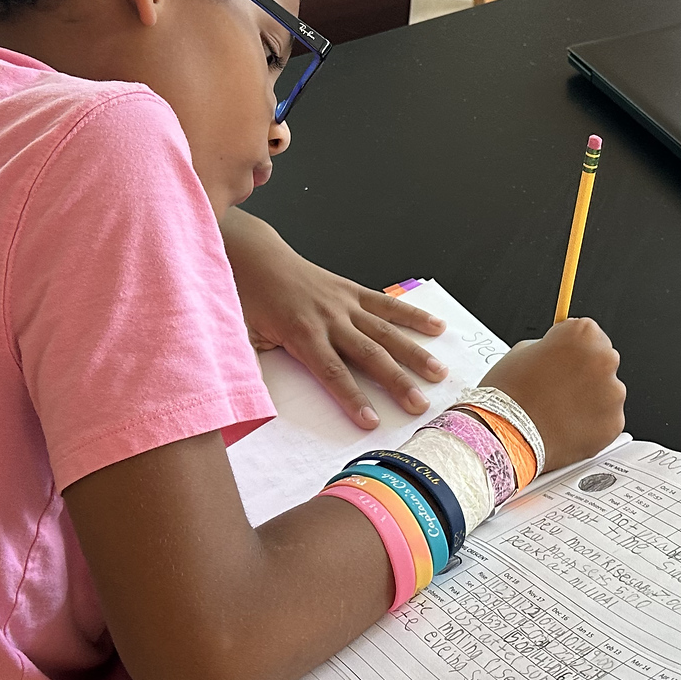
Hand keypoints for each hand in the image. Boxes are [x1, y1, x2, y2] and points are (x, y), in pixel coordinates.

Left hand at [219, 207, 447, 429]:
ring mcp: (344, 304)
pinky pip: (386, 305)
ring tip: (438, 373)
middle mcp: (330, 320)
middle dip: (396, 382)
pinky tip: (437, 327)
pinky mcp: (352, 291)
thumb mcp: (242, 337)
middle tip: (419, 405)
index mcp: (302, 334)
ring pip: (386, 331)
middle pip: (369, 355)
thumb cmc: (249, 299)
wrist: (255, 257)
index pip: (332, 373)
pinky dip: (412, 315)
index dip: (352, 398)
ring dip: (414, 353)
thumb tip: (251, 402)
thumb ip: (251, 369)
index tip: (371, 422)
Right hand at [480, 317, 626, 472]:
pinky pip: (606, 418)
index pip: (589, 332)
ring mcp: (612, 393)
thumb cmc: (510, 396)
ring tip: (560, 409)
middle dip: (584, 371)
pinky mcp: (614, 422)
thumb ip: (552, 347)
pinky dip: (592, 421)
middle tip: (559, 386)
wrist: (507, 436)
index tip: (563, 357)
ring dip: (589, 397)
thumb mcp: (523, 352)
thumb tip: (560, 353)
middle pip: (602, 360)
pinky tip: (567, 424)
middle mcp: (604, 360)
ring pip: (606, 391)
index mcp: (584, 335)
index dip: (571, 347)